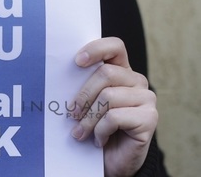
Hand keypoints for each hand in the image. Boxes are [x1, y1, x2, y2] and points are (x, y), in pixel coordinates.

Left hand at [69, 37, 157, 176]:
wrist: (110, 160)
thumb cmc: (94, 127)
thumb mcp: (85, 103)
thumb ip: (81, 85)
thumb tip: (58, 74)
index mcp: (120, 71)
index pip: (115, 46)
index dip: (96, 49)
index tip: (77, 61)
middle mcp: (136, 81)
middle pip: (106, 73)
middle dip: (83, 95)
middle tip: (71, 113)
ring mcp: (146, 99)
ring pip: (109, 96)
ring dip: (89, 118)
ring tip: (81, 132)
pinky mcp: (149, 118)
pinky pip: (115, 117)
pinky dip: (101, 130)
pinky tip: (99, 139)